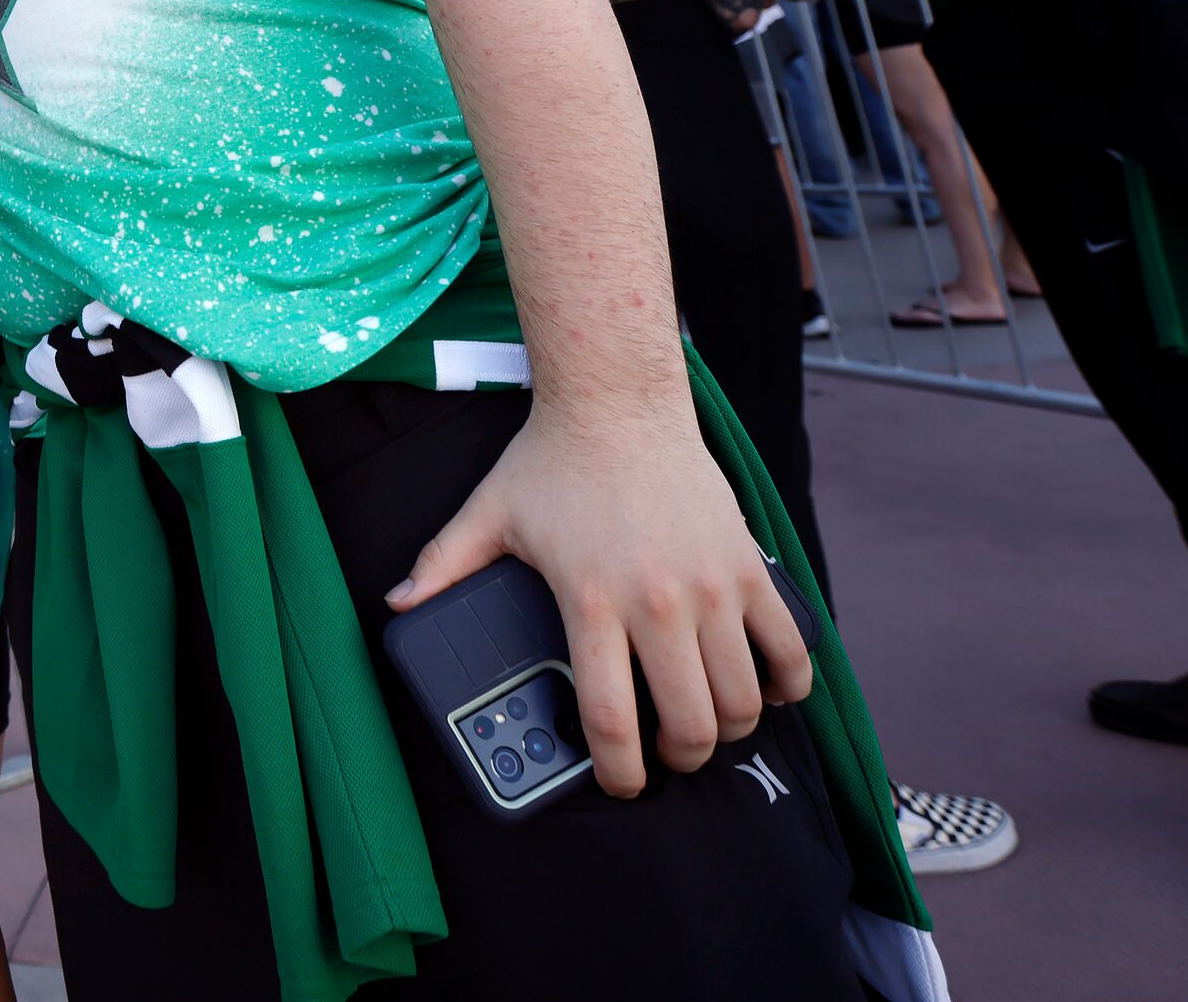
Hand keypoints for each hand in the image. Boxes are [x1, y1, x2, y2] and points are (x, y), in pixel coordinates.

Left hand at [386, 399, 812, 798]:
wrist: (617, 403)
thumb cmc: (551, 461)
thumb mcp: (488, 515)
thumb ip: (442, 566)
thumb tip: (396, 605)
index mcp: (591, 601)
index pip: (612, 717)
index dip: (619, 771)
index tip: (619, 783)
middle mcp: (658, 602)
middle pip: (691, 721)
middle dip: (680, 759)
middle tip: (666, 756)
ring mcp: (712, 586)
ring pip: (744, 695)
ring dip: (730, 728)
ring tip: (708, 725)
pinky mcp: (750, 565)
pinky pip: (791, 646)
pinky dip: (789, 683)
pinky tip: (769, 691)